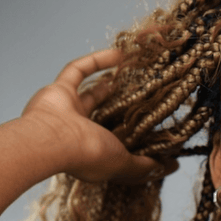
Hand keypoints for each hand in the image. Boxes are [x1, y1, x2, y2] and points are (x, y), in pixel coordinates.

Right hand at [20, 48, 178, 184]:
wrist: (51, 139)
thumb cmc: (88, 154)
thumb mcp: (125, 164)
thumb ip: (145, 166)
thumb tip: (168, 166)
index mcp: (94, 154)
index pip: (118, 149)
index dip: (135, 144)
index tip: (157, 135)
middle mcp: (80, 134)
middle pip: (106, 120)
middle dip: (123, 112)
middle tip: (146, 102)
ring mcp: (68, 112)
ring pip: (91, 94)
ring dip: (109, 85)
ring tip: (131, 75)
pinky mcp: (59, 90)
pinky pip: (78, 70)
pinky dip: (97, 61)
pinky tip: (118, 54)